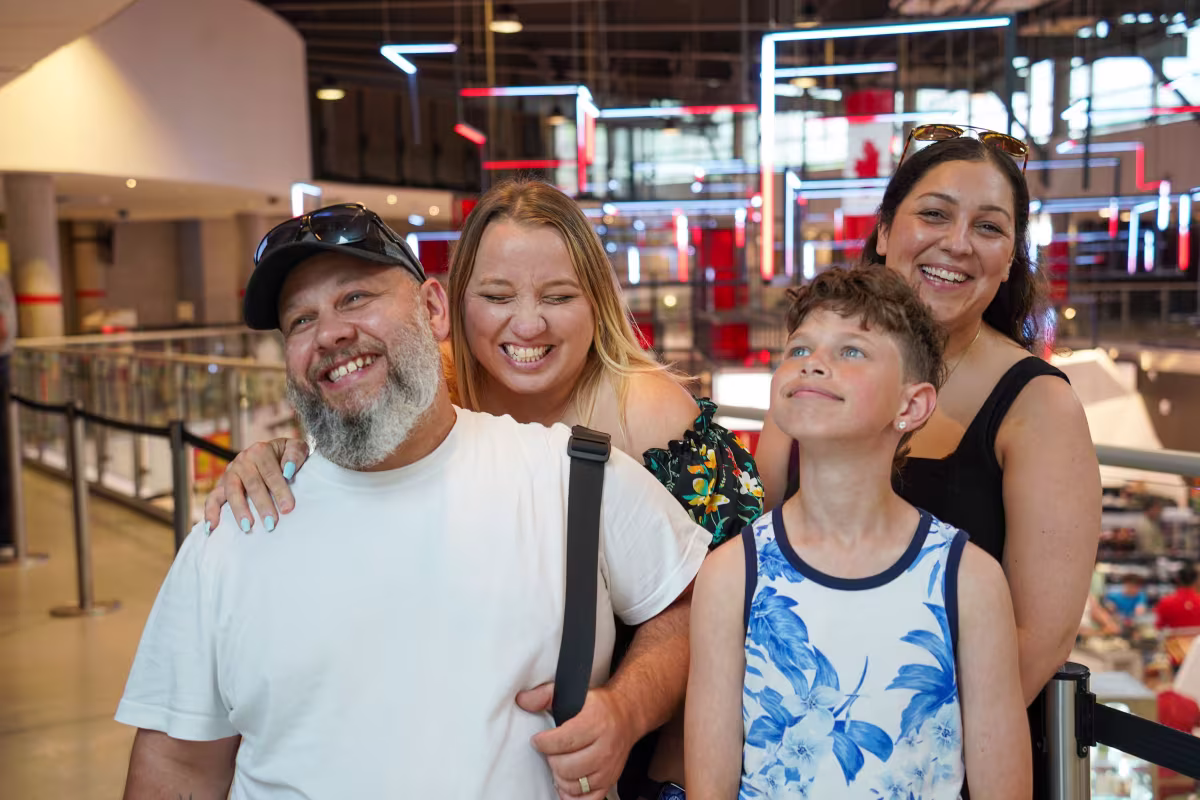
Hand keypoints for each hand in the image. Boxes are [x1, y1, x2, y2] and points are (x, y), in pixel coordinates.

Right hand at [203, 438, 308, 531]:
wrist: (274, 454)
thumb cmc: (287, 455)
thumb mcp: (296, 447)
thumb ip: (296, 454)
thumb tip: (288, 470)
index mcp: (260, 451)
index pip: (271, 473)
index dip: (279, 490)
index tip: (288, 508)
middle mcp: (243, 460)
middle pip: (252, 484)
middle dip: (262, 505)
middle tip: (271, 523)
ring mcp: (230, 473)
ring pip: (232, 492)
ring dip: (239, 510)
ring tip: (248, 527)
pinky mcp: (222, 485)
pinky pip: (213, 498)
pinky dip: (210, 512)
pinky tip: (212, 528)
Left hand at [517, 682, 636, 799]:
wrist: (627, 715)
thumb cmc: (599, 706)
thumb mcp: (576, 694)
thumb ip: (546, 696)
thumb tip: (523, 700)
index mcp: (595, 723)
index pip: (561, 742)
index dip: (543, 743)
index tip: (538, 740)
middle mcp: (605, 747)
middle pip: (565, 767)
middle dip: (551, 759)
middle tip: (552, 751)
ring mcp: (608, 768)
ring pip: (574, 785)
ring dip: (560, 777)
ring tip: (560, 763)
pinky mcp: (610, 781)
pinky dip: (573, 796)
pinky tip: (567, 783)